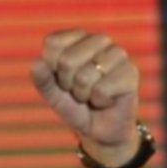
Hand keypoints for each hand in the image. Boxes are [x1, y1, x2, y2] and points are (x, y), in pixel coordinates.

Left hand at [30, 29, 141, 162]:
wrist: (101, 129)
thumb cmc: (76, 106)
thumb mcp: (53, 95)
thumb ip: (43, 80)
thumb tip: (36, 63)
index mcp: (76, 38)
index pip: (52, 44)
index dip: (52, 70)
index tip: (62, 80)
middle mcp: (98, 40)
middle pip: (67, 61)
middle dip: (69, 85)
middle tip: (80, 91)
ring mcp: (117, 53)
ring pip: (85, 76)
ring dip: (85, 95)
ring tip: (93, 95)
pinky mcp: (130, 71)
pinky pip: (102, 90)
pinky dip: (100, 102)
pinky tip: (107, 100)